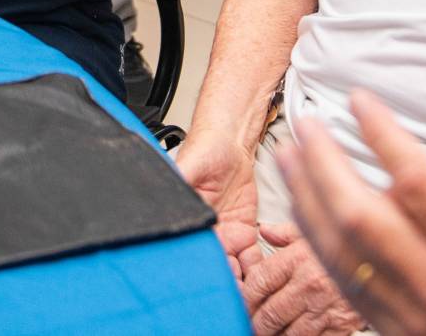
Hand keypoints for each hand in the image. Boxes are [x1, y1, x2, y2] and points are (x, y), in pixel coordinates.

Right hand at [174, 134, 260, 276]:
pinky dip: (258, 265)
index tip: (218, 273)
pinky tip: (265, 265)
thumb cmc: (204, 148)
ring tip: (255, 280)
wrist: (230, 140)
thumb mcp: (186, 168)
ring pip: (234, 268)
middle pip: (215, 266)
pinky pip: (251, 256)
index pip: (195, 254)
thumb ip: (177, 186)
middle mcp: (206, 234)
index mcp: (188, 222)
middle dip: (226, 278)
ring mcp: (226, 236)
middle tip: (240, 284)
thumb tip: (160, 206)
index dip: (207, 266)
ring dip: (244, 278)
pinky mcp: (245, 232)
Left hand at [243, 223, 365, 335]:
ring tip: (269, 332)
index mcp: (299, 259)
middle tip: (251, 324)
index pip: (259, 282)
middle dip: (256, 322)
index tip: (241, 302)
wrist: (387, 259)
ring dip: (275, 335)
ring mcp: (324, 309)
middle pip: (269, 313)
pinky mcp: (340, 326)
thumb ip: (287, 233)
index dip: (244, 296)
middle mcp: (309, 285)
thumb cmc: (350, 244)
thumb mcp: (318, 229)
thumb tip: (264, 231)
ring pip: (288, 333)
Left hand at [277, 92, 425, 335]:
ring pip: (342, 254)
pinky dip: (318, 248)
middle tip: (306, 123)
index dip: (384, 135)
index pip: (420, 184)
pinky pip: (347, 288)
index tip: (360, 99)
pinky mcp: (402, 335)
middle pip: (361, 215)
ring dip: (307, 202)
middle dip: (325, 163)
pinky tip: (306, 218)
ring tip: (288, 158)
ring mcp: (418, 315)